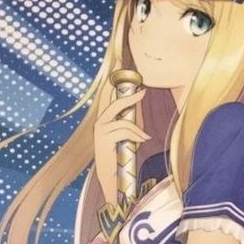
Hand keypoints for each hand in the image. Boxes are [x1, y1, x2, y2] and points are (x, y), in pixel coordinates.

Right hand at [93, 86, 148, 204]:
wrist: (111, 175)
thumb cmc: (119, 156)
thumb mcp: (124, 136)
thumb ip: (128, 122)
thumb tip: (138, 107)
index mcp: (102, 120)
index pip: (106, 97)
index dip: (112, 83)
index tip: (120, 68)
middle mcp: (99, 123)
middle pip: (115, 104)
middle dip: (130, 97)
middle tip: (143, 92)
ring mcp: (100, 130)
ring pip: (124, 122)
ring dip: (137, 130)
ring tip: (144, 138)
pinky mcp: (104, 139)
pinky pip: (124, 131)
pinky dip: (136, 136)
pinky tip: (141, 142)